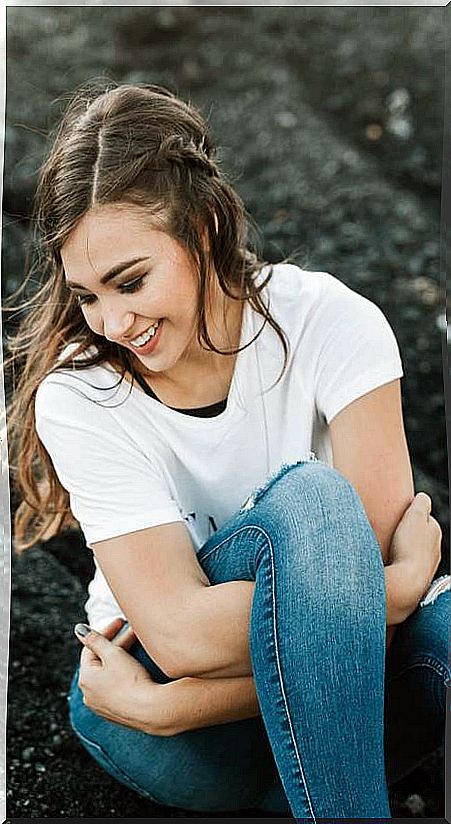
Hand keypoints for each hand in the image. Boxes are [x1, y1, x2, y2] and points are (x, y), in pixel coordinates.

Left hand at [74, 619, 167, 734]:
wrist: (151, 710)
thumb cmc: (131, 681)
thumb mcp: (113, 654)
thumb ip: (96, 639)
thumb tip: (79, 630)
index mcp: (85, 679)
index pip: (91, 648)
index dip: (106, 631)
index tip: (120, 622)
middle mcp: (89, 694)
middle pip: (101, 661)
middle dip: (117, 644)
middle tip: (133, 632)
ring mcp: (102, 705)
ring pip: (109, 674)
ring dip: (121, 658)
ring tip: (137, 647)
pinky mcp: (116, 712)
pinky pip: (116, 687)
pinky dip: (123, 674)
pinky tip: (136, 668)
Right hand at [389, 492, 441, 605]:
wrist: (406, 583)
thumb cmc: (409, 548)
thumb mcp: (414, 517)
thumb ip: (420, 503)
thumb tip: (422, 496)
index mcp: (434, 530)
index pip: (422, 515)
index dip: (408, 514)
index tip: (397, 516)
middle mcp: (434, 548)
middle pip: (418, 533)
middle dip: (406, 531)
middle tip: (392, 531)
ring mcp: (426, 564)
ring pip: (412, 549)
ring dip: (403, 546)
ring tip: (390, 547)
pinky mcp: (416, 577)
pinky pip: (406, 563)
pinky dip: (400, 560)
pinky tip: (391, 561)